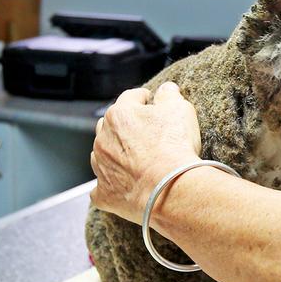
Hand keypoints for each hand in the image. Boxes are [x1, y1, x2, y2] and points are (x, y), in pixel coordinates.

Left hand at [90, 82, 201, 221]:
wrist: (170, 188)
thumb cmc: (175, 148)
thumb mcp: (180, 110)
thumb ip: (169, 95)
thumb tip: (167, 89)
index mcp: (120, 114)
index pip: (131, 98)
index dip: (143, 99)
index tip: (150, 101)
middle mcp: (104, 138)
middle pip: (110, 125)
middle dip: (124, 127)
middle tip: (144, 133)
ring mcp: (101, 166)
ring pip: (102, 154)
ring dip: (114, 154)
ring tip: (134, 160)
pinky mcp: (104, 192)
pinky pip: (100, 188)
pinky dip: (110, 186)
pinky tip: (121, 186)